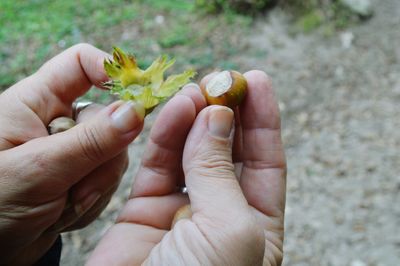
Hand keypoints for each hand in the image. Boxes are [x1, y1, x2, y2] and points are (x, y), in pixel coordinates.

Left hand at [0, 44, 144, 263]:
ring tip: (62, 208)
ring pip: (114, 151)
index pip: (79, 65)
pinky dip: (93, 199)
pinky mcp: (79, 174)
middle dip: (102, 158)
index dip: (111, 72)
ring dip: (96, 184)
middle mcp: (55, 122)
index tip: (138, 96)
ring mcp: (70, 150)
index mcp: (34, 104)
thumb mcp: (38, 172)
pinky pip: (108, 178)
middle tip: (79, 190)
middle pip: (108, 117)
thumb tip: (136, 111)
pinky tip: (63, 214)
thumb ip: (90, 142)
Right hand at [88, 71, 285, 264]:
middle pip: (229, 151)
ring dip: (193, 118)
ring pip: (191, 152)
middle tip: (222, 77)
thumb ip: (220, 171)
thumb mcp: (229, 229)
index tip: (256, 81)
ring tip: (193, 89)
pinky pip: (159, 163)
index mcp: (256, 227)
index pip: (267, 162)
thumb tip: (217, 117)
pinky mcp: (144, 209)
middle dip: (228, 112)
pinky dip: (165, 135)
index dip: (263, 120)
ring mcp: (182, 212)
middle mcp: (221, 216)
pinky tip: (172, 110)